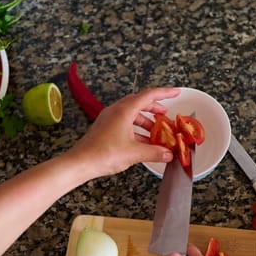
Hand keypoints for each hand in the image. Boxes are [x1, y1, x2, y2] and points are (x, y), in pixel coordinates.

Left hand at [63, 87, 179, 179]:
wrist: (81, 163)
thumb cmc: (103, 154)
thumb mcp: (135, 153)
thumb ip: (155, 152)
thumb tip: (167, 154)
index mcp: (124, 111)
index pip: (148, 95)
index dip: (164, 93)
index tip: (175, 92)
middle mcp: (116, 111)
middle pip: (139, 103)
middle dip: (154, 108)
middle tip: (165, 115)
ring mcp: (109, 119)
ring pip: (132, 114)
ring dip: (145, 121)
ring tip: (156, 133)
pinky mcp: (105, 129)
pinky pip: (125, 124)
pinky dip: (136, 130)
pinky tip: (143, 143)